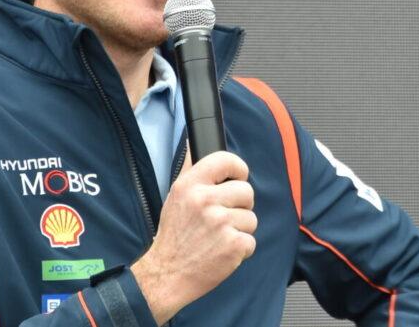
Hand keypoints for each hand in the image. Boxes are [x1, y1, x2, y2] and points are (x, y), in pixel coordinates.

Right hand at [130, 151, 256, 322]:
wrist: (167, 274)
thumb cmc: (174, 235)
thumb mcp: (175, 196)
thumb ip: (191, 171)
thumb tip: (195, 143)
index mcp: (190, 185)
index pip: (226, 160)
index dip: (238, 168)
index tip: (239, 176)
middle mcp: (205, 201)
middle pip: (246, 191)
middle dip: (240, 205)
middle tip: (225, 216)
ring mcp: (221, 223)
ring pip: (251, 218)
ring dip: (240, 229)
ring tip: (220, 237)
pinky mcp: (233, 245)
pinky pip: (251, 240)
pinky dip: (241, 249)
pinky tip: (223, 251)